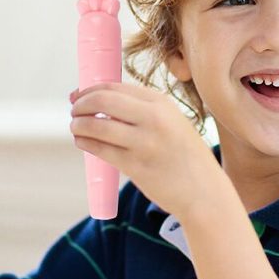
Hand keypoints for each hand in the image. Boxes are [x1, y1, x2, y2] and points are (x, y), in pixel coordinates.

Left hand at [69, 82, 224, 220]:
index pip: (115, 87)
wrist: (204, 191)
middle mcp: (154, 118)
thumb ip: (142, 112)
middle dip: (81, 104)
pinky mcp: (135, 166)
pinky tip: (81, 141)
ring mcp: (144, 142)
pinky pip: (100, 149)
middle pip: (102, 100)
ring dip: (78, 124)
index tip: (78, 95)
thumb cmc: (183, 157)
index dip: (90, 89)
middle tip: (74, 111)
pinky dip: (85, 142)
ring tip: (75, 127)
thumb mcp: (171, 123)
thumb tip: (100, 102)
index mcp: (162, 103)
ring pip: (97, 126)